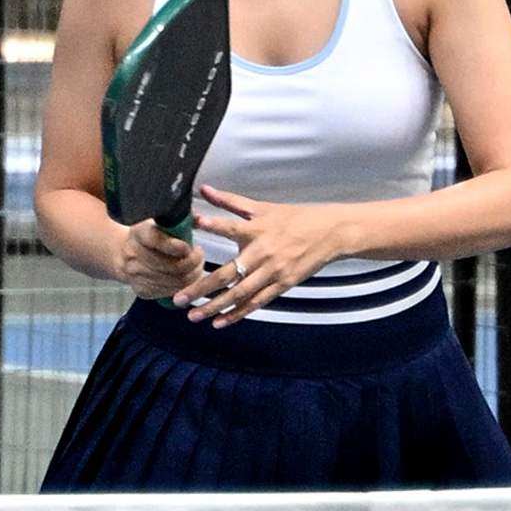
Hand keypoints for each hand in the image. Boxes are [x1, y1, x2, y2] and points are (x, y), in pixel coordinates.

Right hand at [104, 218, 202, 303]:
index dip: (175, 246)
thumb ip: (180, 219)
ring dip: (192, 275)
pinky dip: (182, 287)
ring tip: (196, 266)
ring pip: (175, 281)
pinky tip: (186, 278)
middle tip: (199, 256)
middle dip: (193, 262)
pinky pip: (170, 292)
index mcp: (138, 232)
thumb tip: (198, 219)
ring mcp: (135, 274)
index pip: (156, 240)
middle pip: (171, 265)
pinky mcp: (141, 290)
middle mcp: (133, 254)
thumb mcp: (159, 222)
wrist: (123, 255)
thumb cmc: (149, 236)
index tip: (188, 247)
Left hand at [181, 187, 359, 325]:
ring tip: (194, 316)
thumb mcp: (262, 207)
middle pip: (227, 274)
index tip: (193, 224)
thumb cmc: (295, 218)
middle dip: (201, 288)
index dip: (212, 224)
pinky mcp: (283, 285)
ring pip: (240, 294)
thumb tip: (203, 189)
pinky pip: (257, 302)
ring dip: (215, 307)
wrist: (331, 233)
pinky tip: (220, 322)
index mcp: (257, 229)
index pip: (230, 227)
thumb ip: (230, 201)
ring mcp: (273, 272)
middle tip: (179, 299)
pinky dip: (238, 313)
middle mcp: (263, 252)